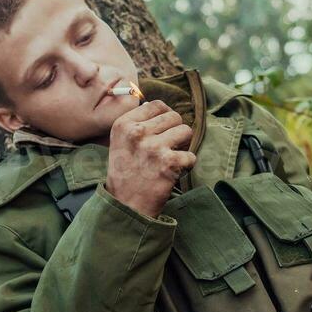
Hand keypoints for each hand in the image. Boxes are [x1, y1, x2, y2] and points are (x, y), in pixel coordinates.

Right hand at [103, 100, 195, 217]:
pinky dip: (186, 165)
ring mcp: (154, 147)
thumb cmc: (125, 174)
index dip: (164, 117)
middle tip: (167, 147)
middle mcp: (138, 133)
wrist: (126, 206)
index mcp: (124, 125)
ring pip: (186, 131)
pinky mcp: (170, 163)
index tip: (162, 131)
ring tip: (170, 158)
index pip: (156, 105)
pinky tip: (173, 172)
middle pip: (174, 116)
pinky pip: (191, 155)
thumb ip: (137, 123)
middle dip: (175, 131)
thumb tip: (162, 108)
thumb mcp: (120, 143)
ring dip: (183, 145)